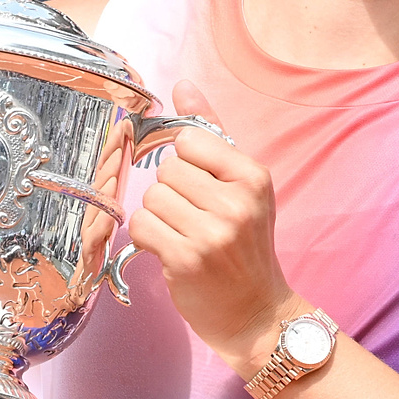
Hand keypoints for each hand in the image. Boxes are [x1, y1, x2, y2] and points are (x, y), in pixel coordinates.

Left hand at [127, 81, 299, 376]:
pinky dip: (149, 239)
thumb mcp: (242, 185)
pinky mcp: (186, 259)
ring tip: (183, 236)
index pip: (189, 140)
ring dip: (159, 217)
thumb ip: (212, 133)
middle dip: (171, 193)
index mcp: (253, 176)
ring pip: (151, 198)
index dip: (186, 163)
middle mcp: (236, 201)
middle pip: (166, 169)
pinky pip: (143, 226)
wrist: (256, 312)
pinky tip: (171, 252)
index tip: (200, 187)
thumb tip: (183, 85)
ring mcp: (212, 232)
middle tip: (193, 218)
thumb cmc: (245, 246)